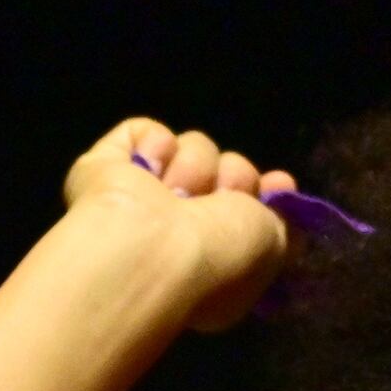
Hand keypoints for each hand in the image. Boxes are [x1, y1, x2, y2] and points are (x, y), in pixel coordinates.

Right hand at [60, 119, 294, 332]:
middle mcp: (181, 226)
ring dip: (195, 168)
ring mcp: (144, 196)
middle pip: (229, 170)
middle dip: (234, 180)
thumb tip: (279, 189)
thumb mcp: (274, 247)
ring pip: (195, 149)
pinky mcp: (106, 168)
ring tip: (175, 196)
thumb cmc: (218, 257)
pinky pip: (143, 132)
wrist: (151, 250)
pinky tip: (148, 170)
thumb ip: (284, 220)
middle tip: (218, 203)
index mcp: (216, 256)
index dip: (266, 192)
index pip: (249, 206)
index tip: (276, 185)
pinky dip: (151, 144)